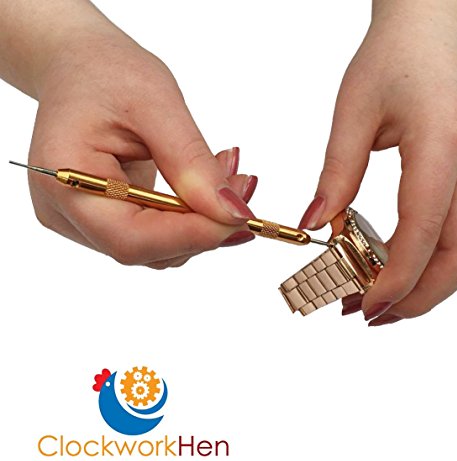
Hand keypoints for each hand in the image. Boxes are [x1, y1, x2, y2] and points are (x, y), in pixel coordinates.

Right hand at [28, 31, 257, 268]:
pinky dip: (189, 215)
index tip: (241, 215)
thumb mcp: (157, 105)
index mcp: (64, 180)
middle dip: (205, 225)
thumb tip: (233, 214)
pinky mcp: (106, 218)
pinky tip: (205, 183)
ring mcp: (84, 221)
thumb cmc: (107, 72)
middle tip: (244, 186)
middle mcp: (68, 213)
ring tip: (226, 174)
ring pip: (158, 247)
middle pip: (148, 249)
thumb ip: (191, 164)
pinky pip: (156, 233)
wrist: (81, 68)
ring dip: (202, 220)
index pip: (131, 238)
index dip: (192, 235)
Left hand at [300, 13, 456, 323]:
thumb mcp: (352, 113)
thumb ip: (336, 174)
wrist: (429, 32)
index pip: (423, 231)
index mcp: (442, 146)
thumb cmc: (392, 60)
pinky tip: (395, 269)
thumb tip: (317, 226)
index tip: (364, 307)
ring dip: (427, 286)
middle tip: (373, 316)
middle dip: (420, 298)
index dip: (396, 279)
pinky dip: (430, 262)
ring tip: (382, 302)